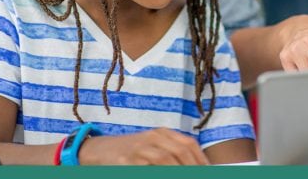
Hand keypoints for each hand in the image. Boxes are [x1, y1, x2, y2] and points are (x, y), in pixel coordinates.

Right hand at [78, 128, 208, 164]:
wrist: (98, 150)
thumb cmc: (130, 152)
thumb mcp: (152, 147)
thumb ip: (172, 154)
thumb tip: (198, 167)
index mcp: (162, 133)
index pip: (189, 144)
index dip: (201, 160)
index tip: (210, 171)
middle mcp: (152, 138)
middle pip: (180, 152)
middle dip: (193, 168)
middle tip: (201, 176)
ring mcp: (139, 148)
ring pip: (165, 160)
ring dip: (178, 171)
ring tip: (187, 178)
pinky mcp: (125, 160)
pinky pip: (146, 169)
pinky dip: (159, 173)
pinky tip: (164, 175)